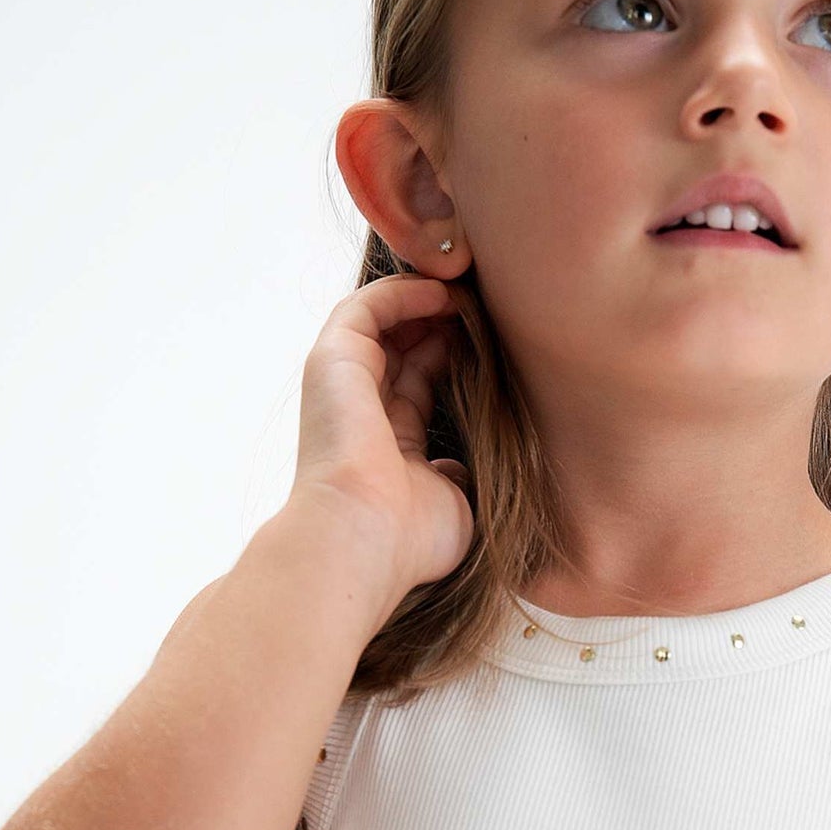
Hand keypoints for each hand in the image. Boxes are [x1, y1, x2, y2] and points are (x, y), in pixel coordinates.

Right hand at [291, 272, 475, 596]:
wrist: (364, 539)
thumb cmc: (409, 537)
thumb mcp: (450, 504)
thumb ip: (455, 477)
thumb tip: (460, 467)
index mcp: (387, 445)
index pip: (420, 388)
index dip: (454, 361)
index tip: (497, 344)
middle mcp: (362, 411)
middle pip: (403, 349)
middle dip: (444, 324)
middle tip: (490, 308)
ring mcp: (344, 383)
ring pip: (384, 322)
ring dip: (427, 301)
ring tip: (471, 291)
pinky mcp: (334, 358)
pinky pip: (369, 306)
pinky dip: (404, 291)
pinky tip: (445, 291)